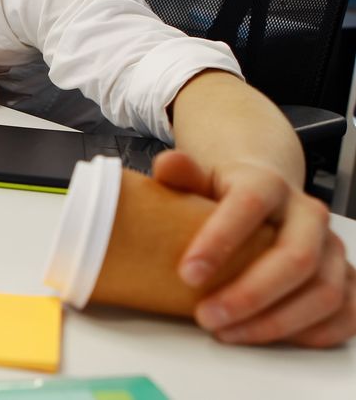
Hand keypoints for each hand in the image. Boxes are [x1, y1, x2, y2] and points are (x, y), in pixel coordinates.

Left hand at [152, 150, 355, 346]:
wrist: (263, 194)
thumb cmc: (223, 194)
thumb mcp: (199, 179)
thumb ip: (182, 175)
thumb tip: (167, 165)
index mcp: (269, 183)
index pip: (250, 205)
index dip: (220, 240)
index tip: (187, 274)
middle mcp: (309, 214)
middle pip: (296, 258)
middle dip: (250, 295)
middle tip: (205, 317)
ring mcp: (332, 248)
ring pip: (324, 292)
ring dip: (275, 322)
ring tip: (226, 333)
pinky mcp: (345, 277)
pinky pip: (346, 313)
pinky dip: (312, 334)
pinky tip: (270, 339)